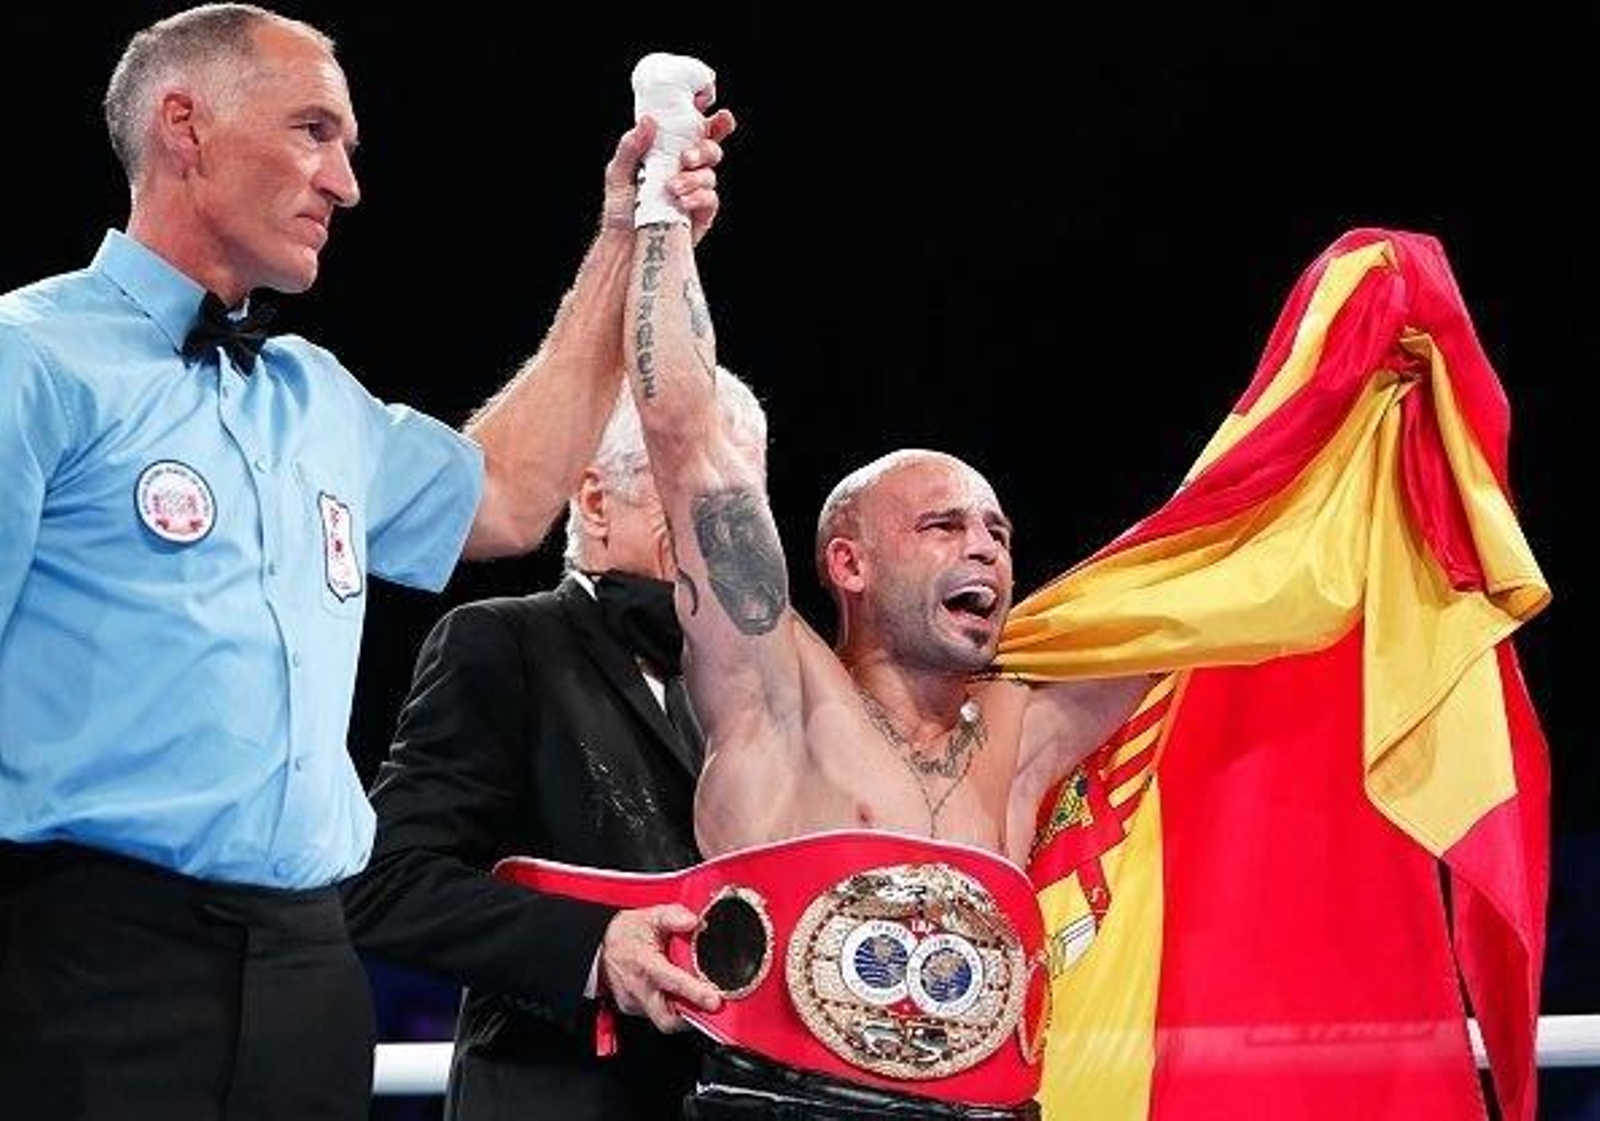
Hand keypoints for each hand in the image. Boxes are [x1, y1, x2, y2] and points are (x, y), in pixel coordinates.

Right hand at [597, 903, 723, 1031]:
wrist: (598, 945)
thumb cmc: (625, 933)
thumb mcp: (650, 917)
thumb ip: (673, 917)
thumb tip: (693, 921)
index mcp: (645, 964)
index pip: (674, 983)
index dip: (696, 994)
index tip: (714, 1000)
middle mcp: (638, 988)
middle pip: (667, 1019)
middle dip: (691, 1018)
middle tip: (709, 1008)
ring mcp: (633, 1001)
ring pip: (662, 1019)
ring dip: (681, 1013)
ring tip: (694, 999)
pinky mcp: (632, 1008)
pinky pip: (653, 1014)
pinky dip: (668, 1007)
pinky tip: (674, 994)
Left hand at [601, 109, 736, 242]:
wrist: (625, 244)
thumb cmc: (622, 207)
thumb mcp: (618, 172)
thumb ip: (630, 146)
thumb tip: (648, 121)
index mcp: (671, 152)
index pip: (696, 129)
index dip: (710, 118)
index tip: (712, 109)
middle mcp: (688, 169)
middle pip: (712, 148)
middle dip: (705, 149)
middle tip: (686, 158)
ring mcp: (697, 190)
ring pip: (710, 175)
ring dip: (694, 179)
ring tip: (672, 189)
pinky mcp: (702, 213)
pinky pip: (711, 199)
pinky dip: (698, 197)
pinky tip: (682, 201)